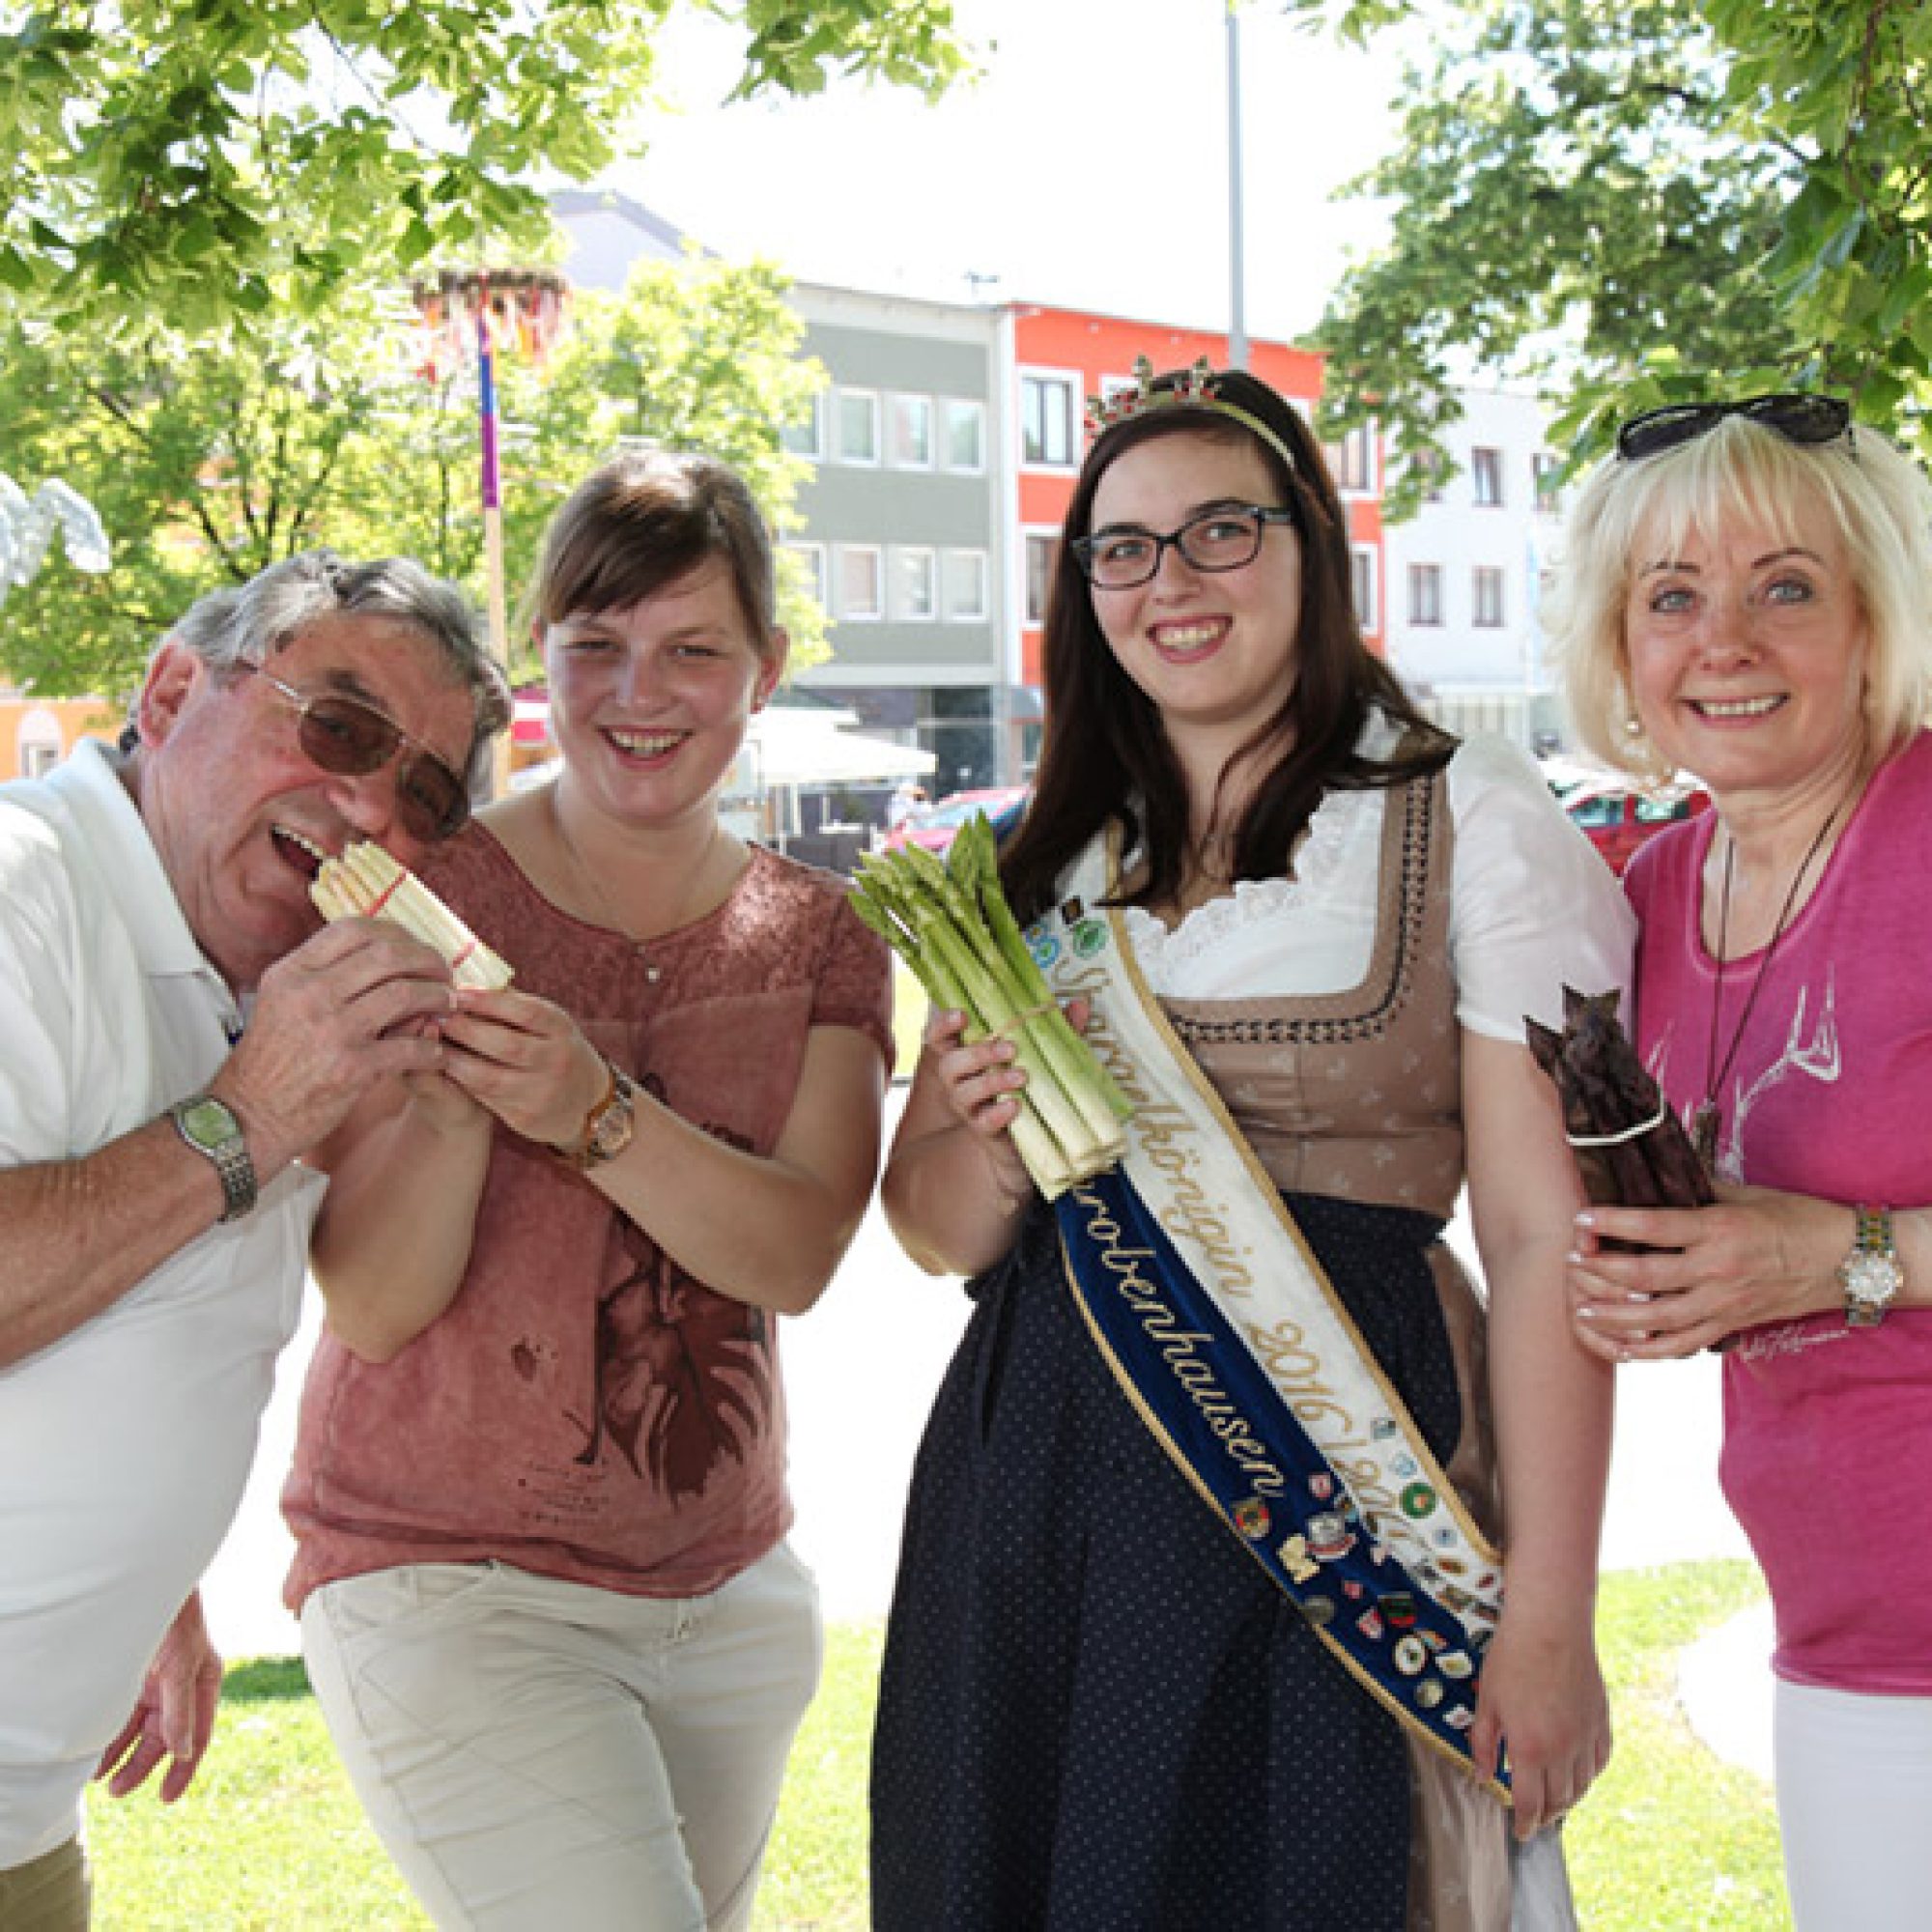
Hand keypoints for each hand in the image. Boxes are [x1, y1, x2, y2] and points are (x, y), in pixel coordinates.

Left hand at [95, 1592, 220, 1803]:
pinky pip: (122, 1716)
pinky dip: (110, 1737)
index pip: (197, 1736)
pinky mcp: (135, 1681)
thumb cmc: (177, 1622)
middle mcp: (181, 1689)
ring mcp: (157, 1686)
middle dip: (142, 1766)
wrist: (150, 1589)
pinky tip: (96, 1755)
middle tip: (118, 1790)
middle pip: (164, 1739)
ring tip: (102, 1780)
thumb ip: (181, 1710)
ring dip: (121, 1755)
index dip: (184, 1769)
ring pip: (139, 1731)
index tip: (166, 1797)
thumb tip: (183, 1752)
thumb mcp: (181, 1667)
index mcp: (204, 1685)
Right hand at [215, 918, 456, 1173]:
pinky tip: (436, 1054)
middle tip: (444, 974)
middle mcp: (309, 994)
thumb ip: (326, 979)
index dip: (396, 933)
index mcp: (292, 973)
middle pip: (388, 954)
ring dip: (437, 997)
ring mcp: (331, 1029)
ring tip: (447, 1005)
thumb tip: (387, 961)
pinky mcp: (351, 1068)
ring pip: (405, 993)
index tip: (415, 947)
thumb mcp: (282, 1004)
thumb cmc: (269, 1064)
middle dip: (427, 960)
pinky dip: (432, 1049)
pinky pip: (411, 1047)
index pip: (354, 929)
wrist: (245, 1119)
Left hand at [437, 986, 609, 1149]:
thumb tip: (468, 975)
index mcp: (561, 1028)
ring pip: (489, 1076)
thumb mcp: (547, 1023)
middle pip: (506, 1044)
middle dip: (465, 1030)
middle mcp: (556, 1060)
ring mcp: (541, 1091)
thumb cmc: (555, 1050)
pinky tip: (444, 1068)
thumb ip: (512, 1003)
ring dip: (454, 1060)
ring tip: (432, 1045)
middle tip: (436, 1017)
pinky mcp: (525, 1117)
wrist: (584, 1102)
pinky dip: (460, 1081)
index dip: (488, 1002)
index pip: (525, 1011)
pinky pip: (485, 1098)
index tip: (457, 992)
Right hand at [919, 1005, 1036, 1205]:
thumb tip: (1080, 1005)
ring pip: (963, 1093)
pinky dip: (997, 1113)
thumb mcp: (1041, 1051)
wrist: (1026, 1137)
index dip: (943, 1025)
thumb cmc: (1027, 1082)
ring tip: (1021, 1076)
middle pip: (949, 1064)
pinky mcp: (983, 1130)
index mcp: (965, 1053)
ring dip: (991, 1082)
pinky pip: (983, 1122)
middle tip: (1009, 1048)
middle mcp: (959, 1080)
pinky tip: (1015, 1106)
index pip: (939, 1036)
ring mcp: (968, 1107)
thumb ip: (1055, 1027)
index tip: (962, 1014)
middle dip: (977, 1053)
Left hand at [1470, 1607, 1609, 1839]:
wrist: (1552, 1625)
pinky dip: (1588, 1775)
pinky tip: (1578, 1773)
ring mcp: (1586, 1737)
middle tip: (1534, 1818)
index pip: (1530, 1803)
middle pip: (1558, 1801)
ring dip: (1567, 1799)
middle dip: (1545, 1815)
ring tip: (1554, 1800)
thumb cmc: (1513, 1658)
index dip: (1524, 1823)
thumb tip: (1483, 1776)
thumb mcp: (1488, 1701)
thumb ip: (1484, 1743)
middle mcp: (1563, 1751)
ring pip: (1582, 1786)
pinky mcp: (1601, 1722)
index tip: (1520, 1833)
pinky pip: (1599, 1762)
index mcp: (1531, 1749)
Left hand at [1568, 1185, 1851, 1358]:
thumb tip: (1653, 1175)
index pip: (1652, 1227)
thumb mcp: (1744, 1194)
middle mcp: (1716, 1270)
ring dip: (1612, 1317)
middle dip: (1599, 1271)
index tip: (1581, 1219)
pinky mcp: (1730, 1326)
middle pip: (1643, 1277)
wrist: (1846, 1260)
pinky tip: (1620, 1348)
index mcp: (1717, 1230)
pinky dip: (1647, 1351)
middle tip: (1570, 1262)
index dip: (1611, 1224)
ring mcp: (1723, 1304)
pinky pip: (1681, 1346)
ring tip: (1579, 1310)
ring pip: (1655, 1319)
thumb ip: (1695, 1189)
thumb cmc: (1795, 1219)